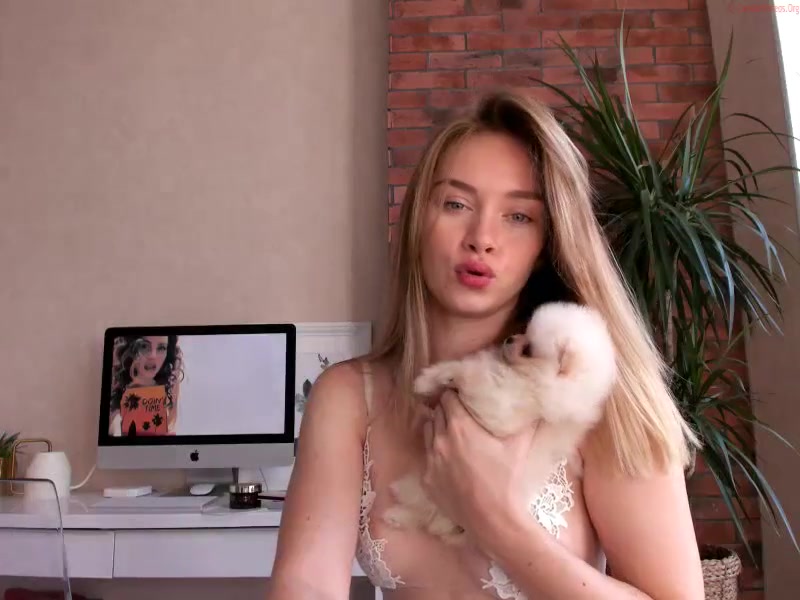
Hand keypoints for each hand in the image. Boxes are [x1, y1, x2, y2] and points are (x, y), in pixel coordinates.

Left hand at [421, 389, 535, 544]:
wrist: (492, 519)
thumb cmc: (506, 480)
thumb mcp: (519, 446)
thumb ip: (526, 422)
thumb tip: (535, 404)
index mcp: (460, 425)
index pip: (447, 397)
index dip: (454, 395)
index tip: (462, 397)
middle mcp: (440, 438)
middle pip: (436, 412)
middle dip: (446, 410)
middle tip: (459, 414)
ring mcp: (430, 459)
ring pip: (428, 432)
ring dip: (438, 429)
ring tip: (452, 435)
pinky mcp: (426, 479)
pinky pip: (426, 458)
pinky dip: (435, 454)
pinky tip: (449, 461)